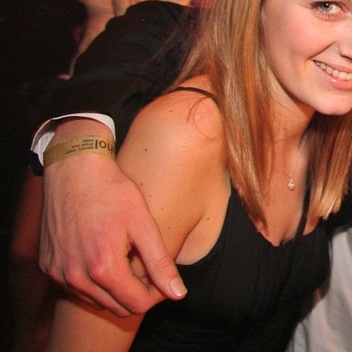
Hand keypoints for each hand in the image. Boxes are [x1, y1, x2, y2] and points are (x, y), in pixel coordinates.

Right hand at [38, 120, 185, 315]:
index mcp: (103, 267)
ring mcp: (59, 273)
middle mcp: (75, 276)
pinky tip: (106, 258)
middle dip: (138, 294)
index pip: (136, 304)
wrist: (74, 170)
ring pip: (96, 301)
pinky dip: (94, 282)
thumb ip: (160, 263)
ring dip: (116, 289)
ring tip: (128, 260)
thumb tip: (178, 294)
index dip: (157, 295)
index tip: (165, 278)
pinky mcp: (48, 265)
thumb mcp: (143, 224)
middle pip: (117, 307)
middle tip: (149, 269)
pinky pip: (76, 288)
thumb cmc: (112, 192)